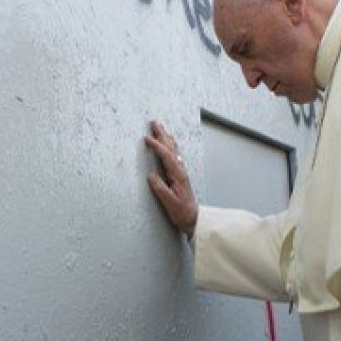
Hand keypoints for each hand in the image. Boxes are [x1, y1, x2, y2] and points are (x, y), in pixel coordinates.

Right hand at [144, 120, 198, 238]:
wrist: (193, 218)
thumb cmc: (181, 212)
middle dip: (162, 134)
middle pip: (171, 148)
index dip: (156, 146)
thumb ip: (160, 188)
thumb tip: (150, 175)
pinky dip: (170, 146)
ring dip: (166, 138)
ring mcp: (181, 172)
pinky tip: (169, 144)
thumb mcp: (169, 202)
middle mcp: (180, 170)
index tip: (147, 138)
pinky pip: (174, 155)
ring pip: (173, 150)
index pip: (166, 156)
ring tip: (160, 128)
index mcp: (177, 175)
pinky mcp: (179, 175)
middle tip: (154, 122)